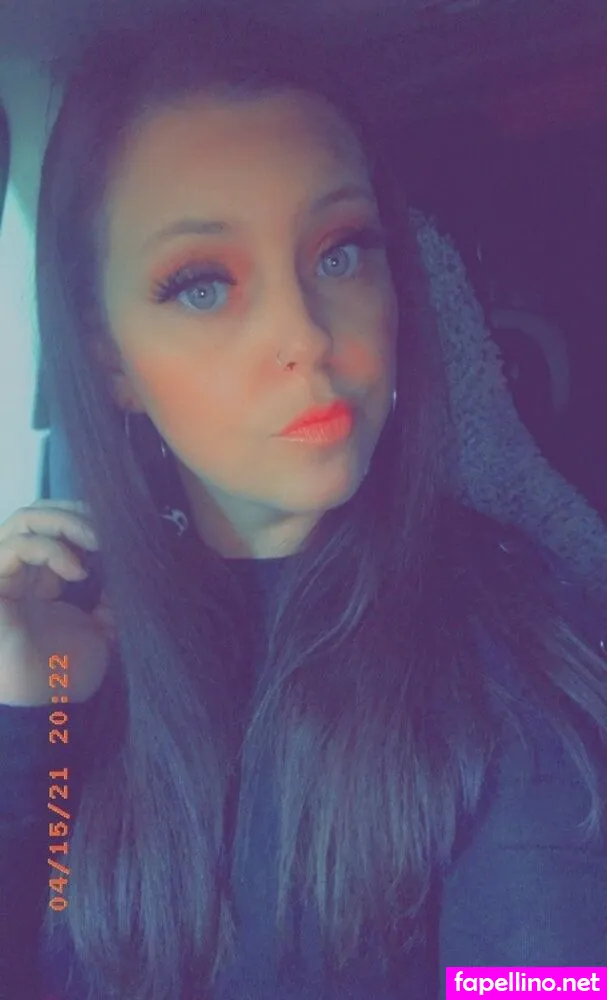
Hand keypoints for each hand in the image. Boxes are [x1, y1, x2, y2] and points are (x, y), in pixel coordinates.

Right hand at [0, 500, 113, 705]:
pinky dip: (49, 549)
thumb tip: (128, 571)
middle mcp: (19, 574)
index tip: (118, 532)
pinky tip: (77, 571)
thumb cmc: (66, 678)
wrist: (46, 712)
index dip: (85, 521)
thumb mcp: (101, 632)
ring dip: (64, 522)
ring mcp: (2, 577)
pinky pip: (12, 547)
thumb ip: (110, 601)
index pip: (55, 527)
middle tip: (106, 529)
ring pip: (23, 520)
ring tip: (96, 541)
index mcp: (40, 581)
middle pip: (38, 514)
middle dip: (75, 513)